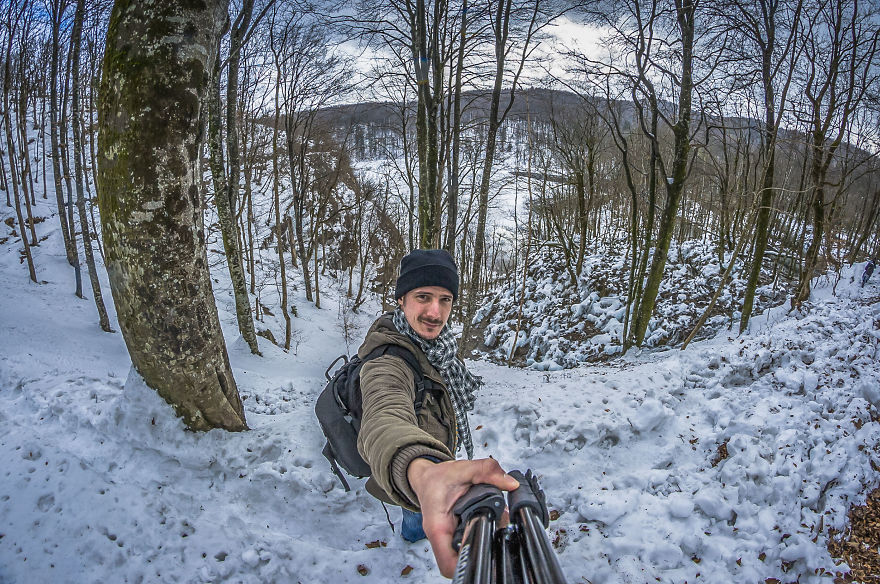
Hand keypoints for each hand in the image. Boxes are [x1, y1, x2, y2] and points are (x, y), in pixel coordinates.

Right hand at [407, 457, 519, 577]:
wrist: (427, 478)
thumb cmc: (436, 479)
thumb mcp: (462, 469)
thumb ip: (486, 471)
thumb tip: (510, 483)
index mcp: (438, 527)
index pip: (448, 563)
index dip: (468, 563)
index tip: (485, 552)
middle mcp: (443, 537)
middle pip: (464, 558)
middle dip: (484, 548)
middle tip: (498, 529)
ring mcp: (450, 537)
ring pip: (470, 550)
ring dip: (487, 539)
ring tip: (498, 521)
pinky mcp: (457, 534)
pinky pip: (472, 539)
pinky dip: (485, 531)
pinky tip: (493, 519)